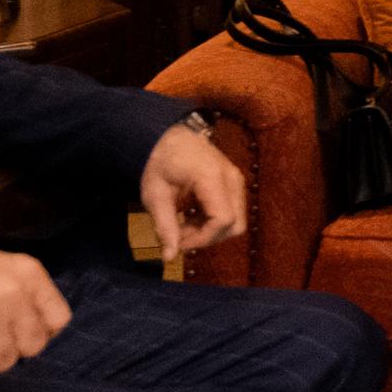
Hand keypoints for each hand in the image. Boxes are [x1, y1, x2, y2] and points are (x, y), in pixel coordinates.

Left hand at [137, 123, 247, 263]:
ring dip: (212, 231)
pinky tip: (192, 217)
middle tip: (181, 237)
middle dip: (209, 238)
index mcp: (211, 178)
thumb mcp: (154, 195)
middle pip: (235, 224)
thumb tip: (169, 257)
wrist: (169, 135)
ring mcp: (236, 180)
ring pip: (237, 220)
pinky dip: (215, 221)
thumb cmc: (159, 161)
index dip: (203, 238)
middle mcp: (231, 179)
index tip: (180, 243)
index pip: (222, 220)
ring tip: (184, 226)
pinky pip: (234, 211)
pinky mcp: (235, 183)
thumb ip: (165, 226)